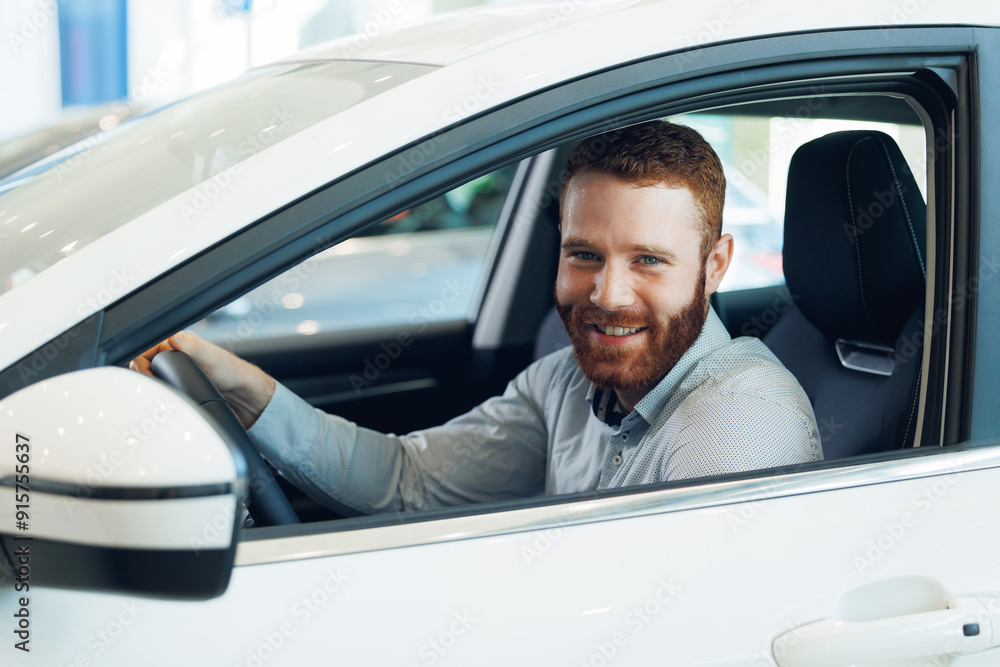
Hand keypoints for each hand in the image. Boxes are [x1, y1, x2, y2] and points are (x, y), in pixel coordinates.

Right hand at [130, 331, 275, 428]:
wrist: (241, 396)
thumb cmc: (230, 371)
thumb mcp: (209, 356)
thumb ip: (192, 347)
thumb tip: (174, 339)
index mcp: (176, 345)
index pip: (145, 349)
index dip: (140, 360)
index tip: (144, 371)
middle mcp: (172, 359)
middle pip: (142, 366)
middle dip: (142, 375)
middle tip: (151, 385)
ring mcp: (174, 376)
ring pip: (149, 381)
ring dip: (150, 388)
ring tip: (156, 393)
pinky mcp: (177, 391)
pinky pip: (159, 394)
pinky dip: (157, 397)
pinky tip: (162, 401)